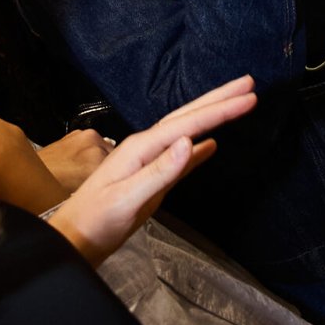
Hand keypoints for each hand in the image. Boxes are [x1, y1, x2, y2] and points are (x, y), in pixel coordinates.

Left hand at [48, 77, 257, 264]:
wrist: (74, 241)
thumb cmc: (96, 221)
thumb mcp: (127, 199)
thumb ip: (159, 172)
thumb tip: (191, 142)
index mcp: (141, 147)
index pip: (187, 123)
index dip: (219, 109)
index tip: (249, 96)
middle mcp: (146, 147)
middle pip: (188, 116)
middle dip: (219, 99)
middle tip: (249, 83)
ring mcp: (149, 161)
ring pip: (187, 131)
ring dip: (212, 116)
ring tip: (237, 102)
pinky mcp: (151, 179)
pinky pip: (181, 156)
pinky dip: (199, 147)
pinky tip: (211, 144)